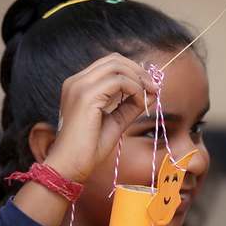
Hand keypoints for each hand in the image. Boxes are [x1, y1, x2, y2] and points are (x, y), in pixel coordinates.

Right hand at [44, 53, 157, 181]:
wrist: (71, 165)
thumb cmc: (89, 147)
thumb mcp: (116, 122)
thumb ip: (131, 106)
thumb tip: (153, 93)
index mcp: (79, 85)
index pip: (109, 64)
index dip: (133, 70)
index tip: (150, 86)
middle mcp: (76, 81)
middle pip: (113, 59)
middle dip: (139, 70)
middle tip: (155, 87)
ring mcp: (78, 86)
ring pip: (116, 66)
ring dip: (138, 79)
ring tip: (148, 97)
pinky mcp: (86, 96)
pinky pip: (118, 81)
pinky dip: (135, 89)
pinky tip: (139, 103)